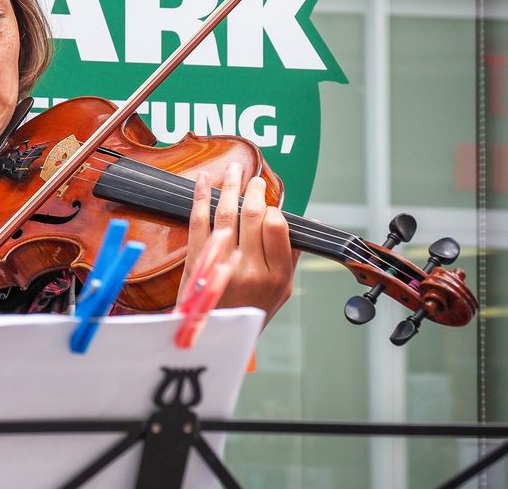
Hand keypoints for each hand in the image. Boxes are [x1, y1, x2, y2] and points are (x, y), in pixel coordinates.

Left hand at [179, 162, 297, 323]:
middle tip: (253, 177)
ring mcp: (221, 265)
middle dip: (253, 190)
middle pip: (251, 215)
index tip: (269, 200)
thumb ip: (292, 254)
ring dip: (229, 186)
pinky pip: (198, 221)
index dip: (273, 208)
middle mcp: (250, 269)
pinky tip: (203, 181)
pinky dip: (200, 197)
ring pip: (225, 214)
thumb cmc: (250, 310)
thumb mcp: (282, 290)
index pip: (277, 225)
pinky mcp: (197, 262)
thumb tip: (310, 220)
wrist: (214, 337)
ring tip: (234, 170)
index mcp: (276, 275)